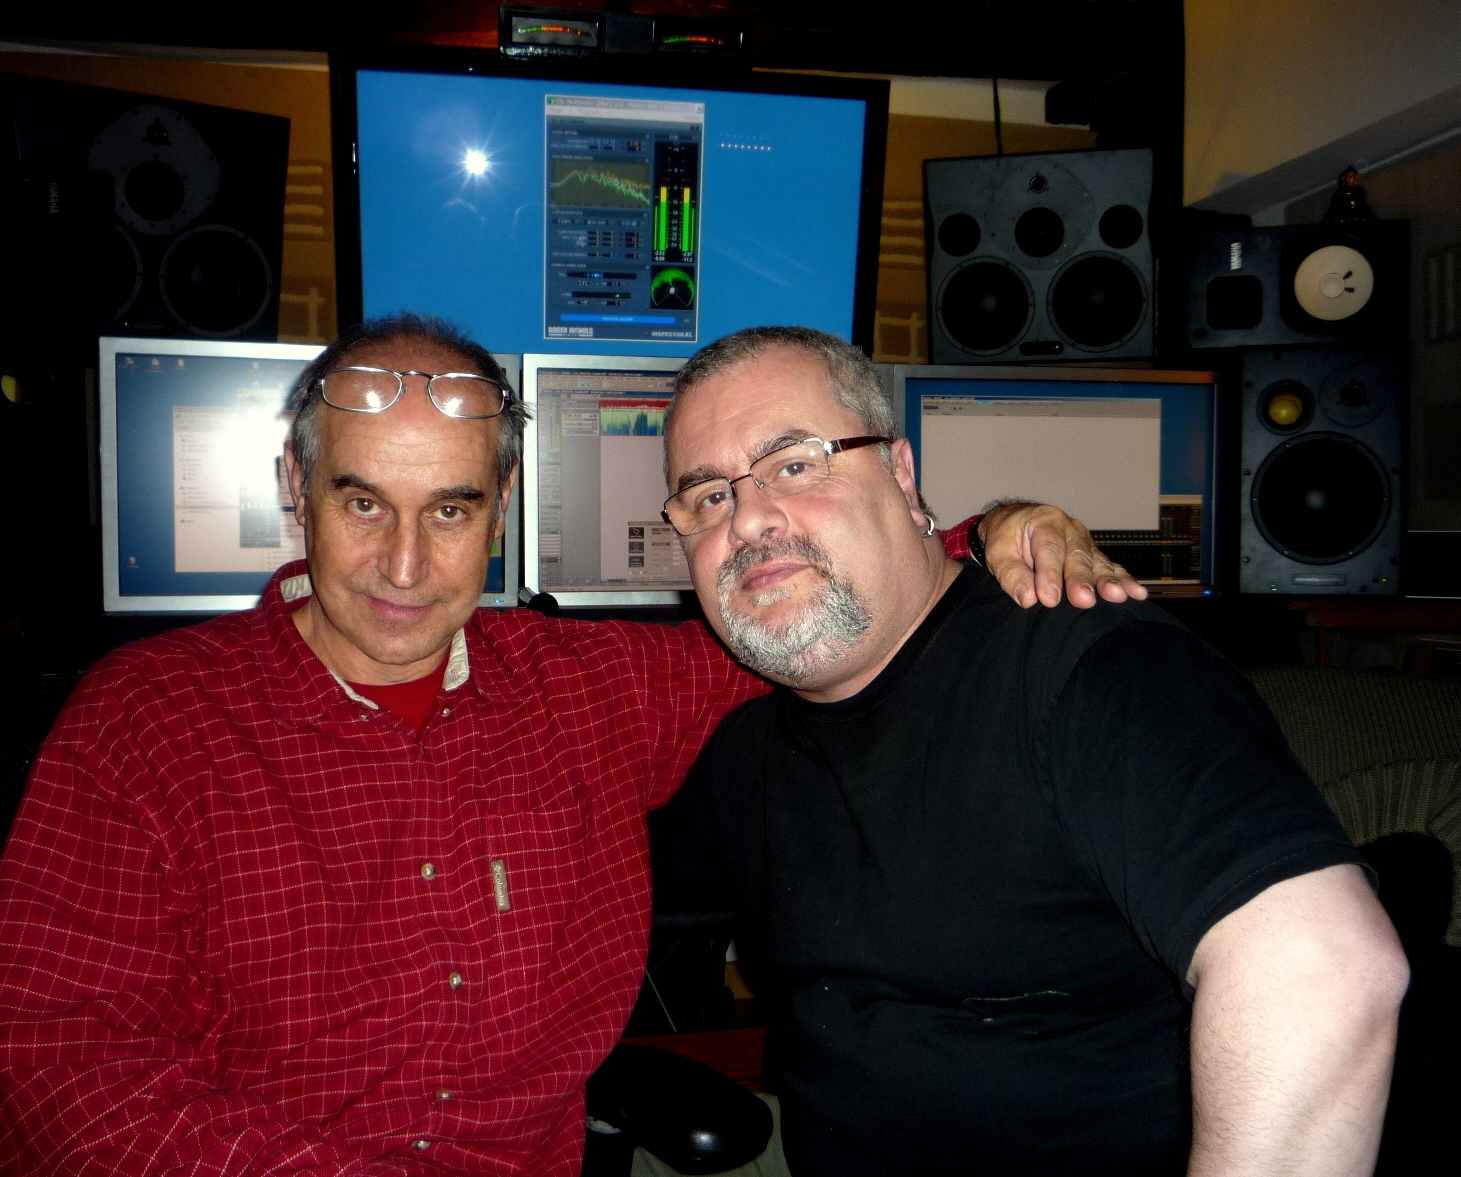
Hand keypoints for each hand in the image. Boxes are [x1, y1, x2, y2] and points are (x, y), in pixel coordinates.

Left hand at [979, 502, 1147, 609]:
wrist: (1015, 524)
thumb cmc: (1006, 540)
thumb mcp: (998, 554)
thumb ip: (1012, 575)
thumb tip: (1028, 599)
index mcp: (1044, 522)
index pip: (1048, 550)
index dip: (1049, 575)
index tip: (1049, 600)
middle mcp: (1069, 528)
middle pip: (1077, 555)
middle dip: (1081, 579)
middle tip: (1084, 600)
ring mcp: (1084, 541)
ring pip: (1097, 562)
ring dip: (1108, 581)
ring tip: (1117, 596)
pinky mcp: (1093, 555)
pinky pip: (1109, 567)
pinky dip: (1122, 580)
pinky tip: (1136, 593)